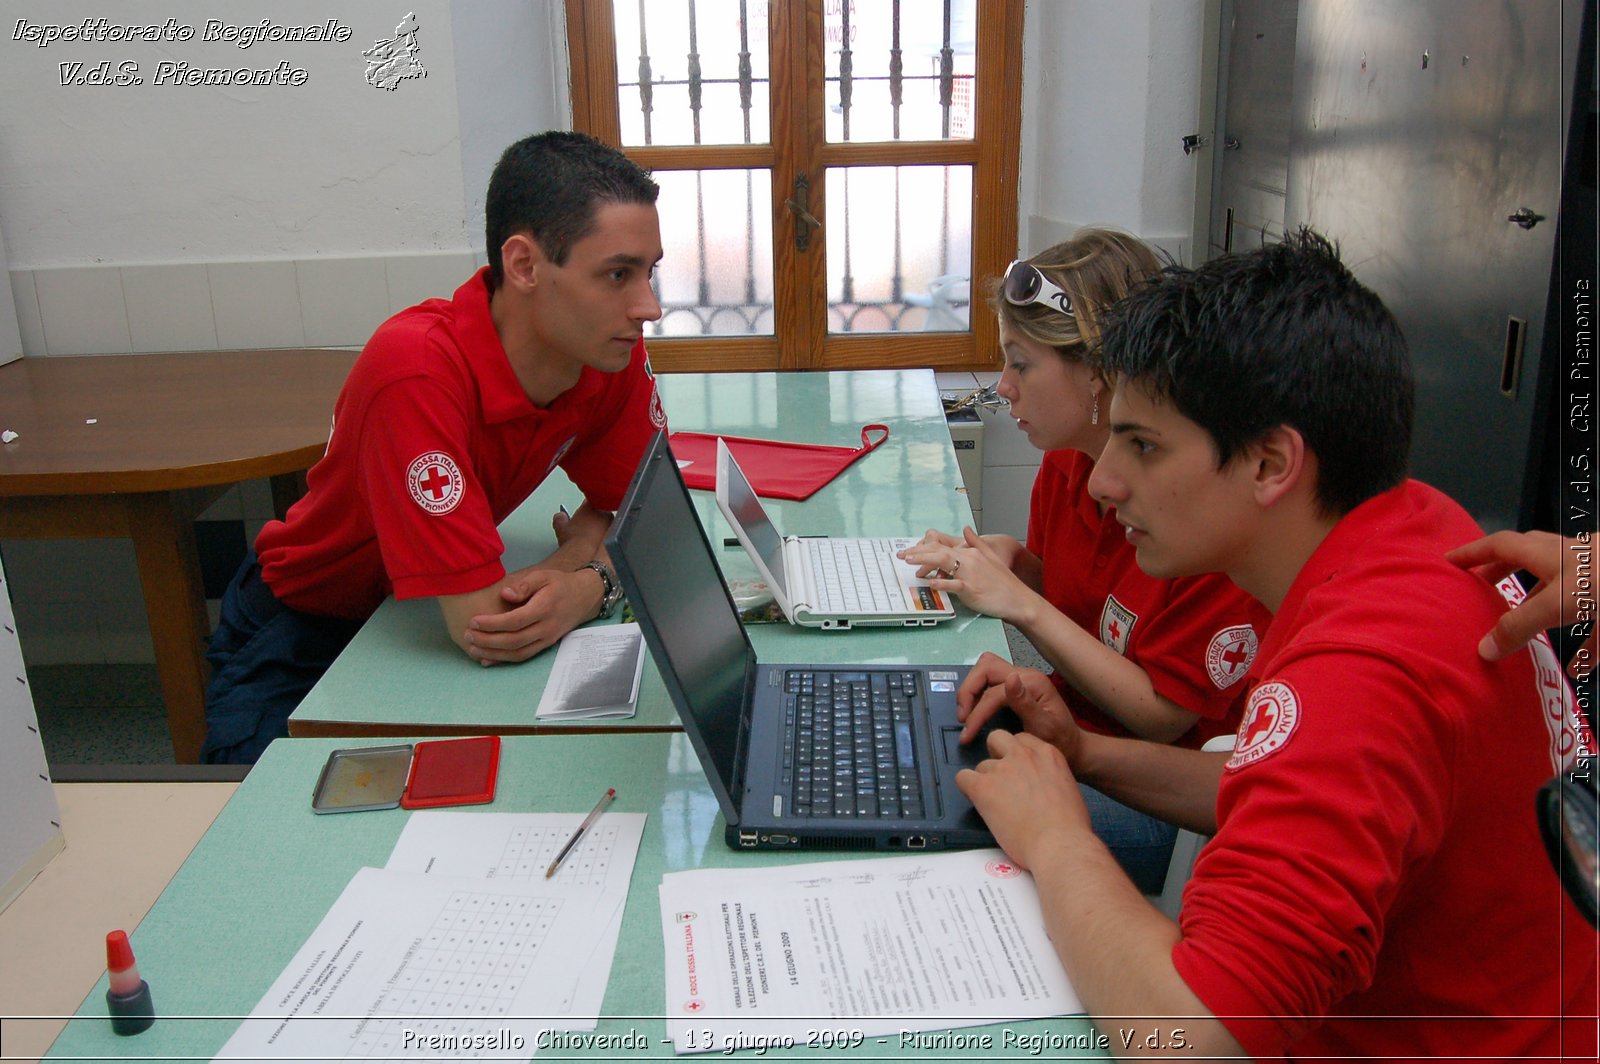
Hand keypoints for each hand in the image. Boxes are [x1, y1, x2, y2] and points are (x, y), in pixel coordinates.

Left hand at [463, 567, 602, 664]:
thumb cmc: (559, 584)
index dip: (492, 623)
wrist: (584, 597)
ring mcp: (547, 639)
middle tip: (468, 635)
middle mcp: (546, 627)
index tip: (473, 620)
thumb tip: (504, 594)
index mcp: (544, 608)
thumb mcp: (543, 576)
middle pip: (514, 641)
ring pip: (518, 653)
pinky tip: (487, 658)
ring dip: (493, 654)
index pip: (515, 621)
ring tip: (472, 647)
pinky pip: (523, 656)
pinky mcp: (546, 645)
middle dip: (488, 641)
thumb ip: (524, 585)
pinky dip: (504, 660)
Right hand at [552, 503, 607, 550]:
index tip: (581, 515)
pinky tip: (599, 544)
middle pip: (600, 512)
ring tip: (592, 538)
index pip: (589, 500)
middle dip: (594, 518)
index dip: (585, 509)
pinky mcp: (617, 535)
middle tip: (585, 527)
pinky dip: (607, 537)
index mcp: (590, 505)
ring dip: (602, 527)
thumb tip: (560, 517)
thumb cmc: (575, 540)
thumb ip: (560, 519)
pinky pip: (612, 533)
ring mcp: (612, 523)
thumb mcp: (561, 528)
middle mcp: (604, 512)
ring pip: (607, 522)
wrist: (586, 555)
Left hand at [901, 529, 1034, 622]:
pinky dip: (942, 582)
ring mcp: (971, 574)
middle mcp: (969, 560)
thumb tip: (965, 529)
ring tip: (909, 562)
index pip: (942, 546)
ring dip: (924, 561)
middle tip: (901, 555)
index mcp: (971, 552)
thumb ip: (976, 542)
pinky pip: (954, 584)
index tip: (909, 551)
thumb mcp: (991, 556)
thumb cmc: (1004, 582)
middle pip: (939, 551)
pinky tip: (930, 581)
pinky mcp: (972, 589)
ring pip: (944, 563)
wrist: (1018, 599)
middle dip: (918, 552)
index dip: (924, 547)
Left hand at [956, 729, 1090, 870]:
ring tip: (995, 804)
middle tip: (1001, 778)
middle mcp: (1024, 756)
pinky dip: (966, 789)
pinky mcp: (984, 787)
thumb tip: (1039, 785)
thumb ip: (1049, 777)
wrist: (1059, 844)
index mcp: (1047, 754)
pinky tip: (977, 803)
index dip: (1015, 755)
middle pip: (997, 739)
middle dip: (996, 755)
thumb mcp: (1068, 788)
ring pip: (981, 765)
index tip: (1016, 770)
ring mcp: (1002, 769)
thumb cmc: (1069, 827)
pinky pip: (963, 778)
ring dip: (986, 781)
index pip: (1022, 740)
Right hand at [957, 651, 1081, 757]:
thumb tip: (1010, 679)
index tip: (967, 734)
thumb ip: (1026, 704)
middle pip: (985, 667)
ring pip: (984, 669)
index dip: (977, 713)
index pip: (993, 692)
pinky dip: (976, 691)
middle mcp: (1025, 674)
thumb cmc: (1059, 742)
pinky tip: (974, 710)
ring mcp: (1019, 678)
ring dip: (971, 689)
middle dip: (968, 690)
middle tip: (962, 717)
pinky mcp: (1014, 686)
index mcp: (1033, 683)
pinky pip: (988, 679)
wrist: (1072, 747)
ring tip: (965, 714)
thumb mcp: (1044, 727)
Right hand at [1446, 530, 1595, 678]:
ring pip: (1560, 589)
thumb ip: (1520, 625)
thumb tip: (1483, 650)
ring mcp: (1593, 576)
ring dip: (1543, 607)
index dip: (1473, 552)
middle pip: (1528, 558)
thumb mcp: (1556, 602)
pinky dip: (1583, 642)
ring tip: (1527, 629)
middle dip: (1502, 571)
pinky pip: (1593, 621)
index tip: (1449, 562)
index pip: (1500, 546)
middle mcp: (1569, 559)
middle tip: (1481, 588)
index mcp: (1548, 554)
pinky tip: (1579, 667)